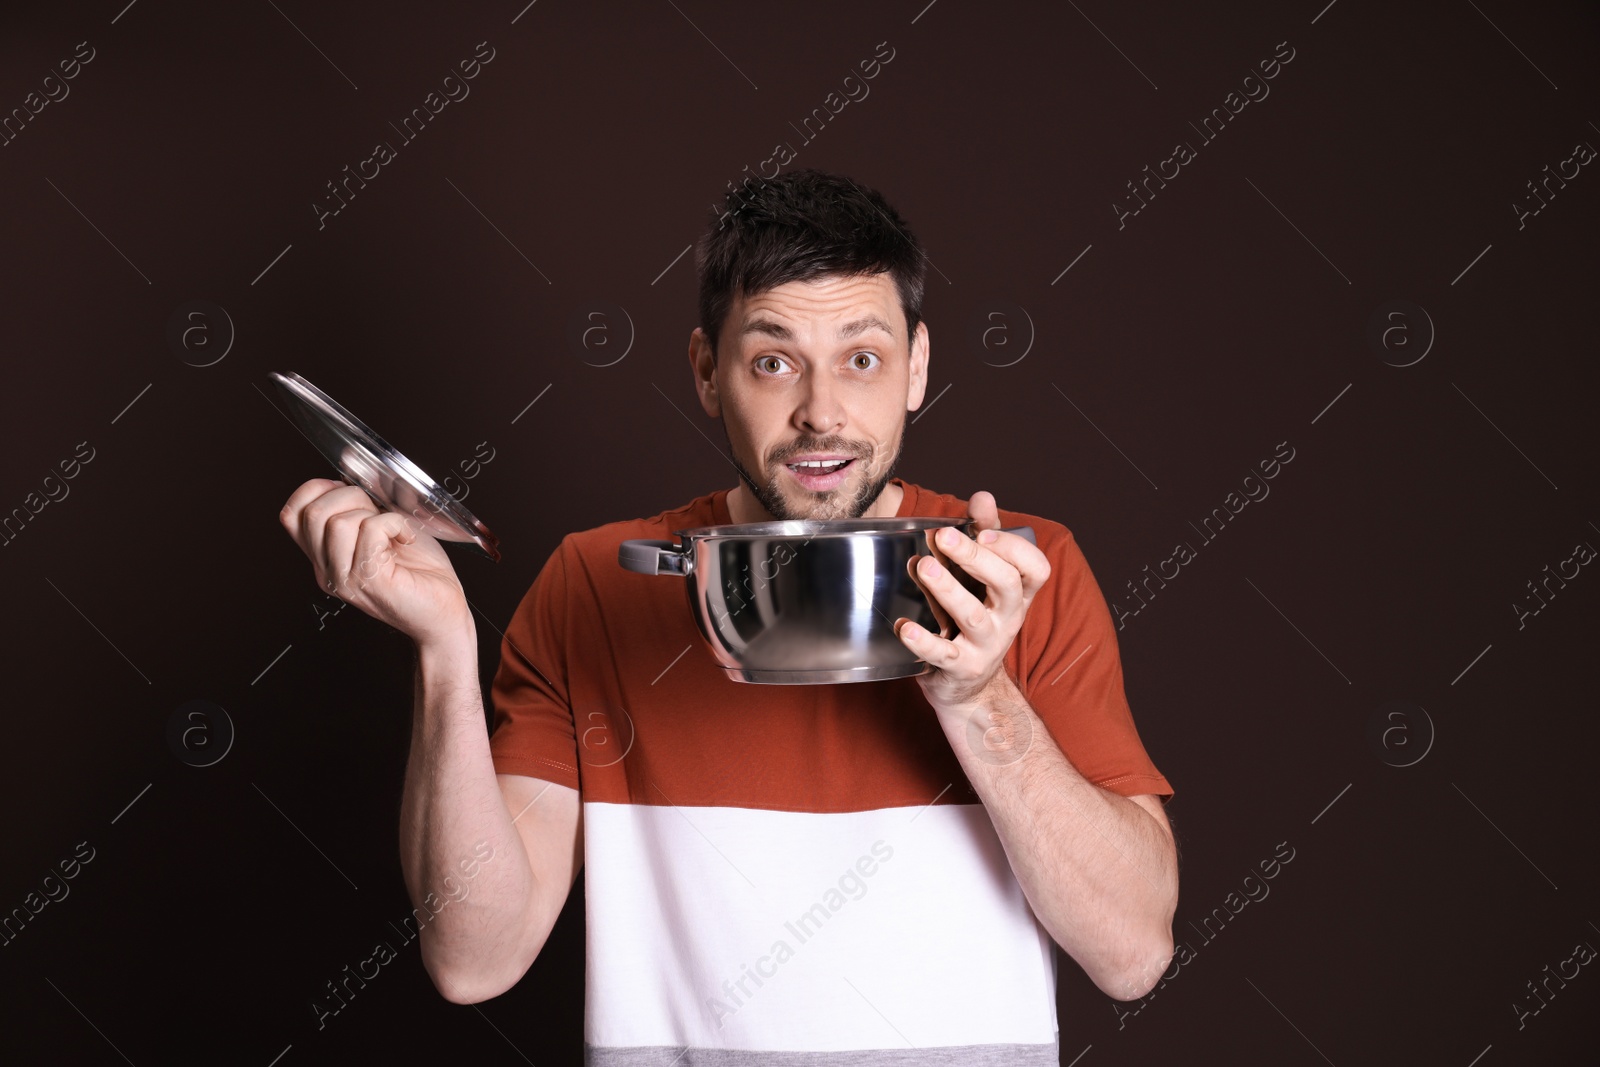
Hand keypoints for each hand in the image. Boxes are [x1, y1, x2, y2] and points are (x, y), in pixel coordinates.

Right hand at [279, 478, 472, 647]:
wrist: (444, 615)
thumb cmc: (421, 576)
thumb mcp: (386, 533)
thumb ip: (365, 510)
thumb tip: (364, 475)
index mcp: (326, 557)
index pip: (291, 515)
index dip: (317, 490)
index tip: (351, 491)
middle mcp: (329, 570)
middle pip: (312, 513)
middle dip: (350, 497)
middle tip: (379, 513)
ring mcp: (346, 579)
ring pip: (337, 522)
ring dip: (373, 513)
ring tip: (393, 530)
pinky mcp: (370, 581)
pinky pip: (371, 531)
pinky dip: (394, 523)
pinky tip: (405, 538)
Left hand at [894, 491, 1050, 712]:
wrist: (969, 685)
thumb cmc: (975, 618)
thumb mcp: (983, 579)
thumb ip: (984, 536)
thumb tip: (983, 497)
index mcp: (1018, 594)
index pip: (1035, 568)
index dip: (1014, 547)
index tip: (984, 531)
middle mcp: (1008, 619)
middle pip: (1007, 584)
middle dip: (976, 557)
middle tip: (943, 536)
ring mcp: (986, 646)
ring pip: (973, 616)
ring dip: (948, 590)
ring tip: (924, 568)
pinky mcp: (961, 668)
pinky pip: (944, 655)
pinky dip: (924, 641)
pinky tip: (905, 627)